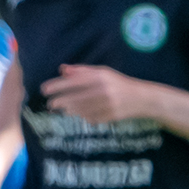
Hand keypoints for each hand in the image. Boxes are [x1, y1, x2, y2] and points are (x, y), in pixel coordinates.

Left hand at [40, 63, 161, 125]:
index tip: (45, 90)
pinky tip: (80, 115)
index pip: (74, 81)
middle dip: (60, 101)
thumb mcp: (103, 73)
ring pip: (81, 109)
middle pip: (75, 97)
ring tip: (63, 109)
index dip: (57, 86)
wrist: (143, 99)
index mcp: (100, 77)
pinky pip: (91, 118)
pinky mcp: (111, 116)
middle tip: (50, 104)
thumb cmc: (120, 84)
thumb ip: (83, 71)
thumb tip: (62, 70)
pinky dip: (84, 117)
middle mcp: (104, 90)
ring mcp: (108, 105)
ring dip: (69, 110)